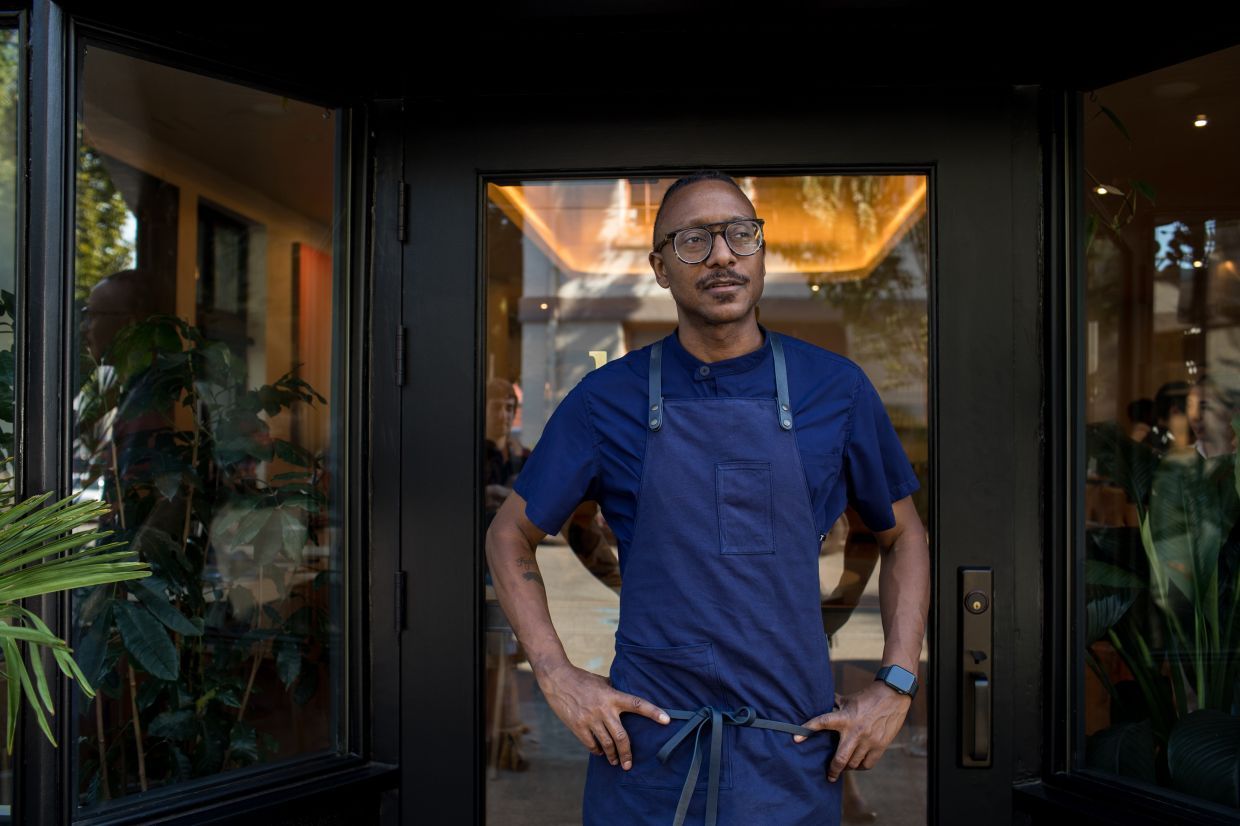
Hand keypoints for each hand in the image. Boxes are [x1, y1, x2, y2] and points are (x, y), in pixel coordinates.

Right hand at [538, 662, 669, 769]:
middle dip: (627, 754)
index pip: (638, 704)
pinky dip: (597, 750)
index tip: (667, 720)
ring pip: (606, 744)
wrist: (557, 679)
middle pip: (621, 737)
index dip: (653, 712)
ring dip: (612, 756)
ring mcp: (590, 719)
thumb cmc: (582, 679)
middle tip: (629, 765)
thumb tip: (628, 702)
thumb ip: (615, 692)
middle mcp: (604, 709)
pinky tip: (600, 752)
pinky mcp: (577, 726)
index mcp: (613, 696)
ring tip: (615, 761)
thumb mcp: (602, 682)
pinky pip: (591, 744)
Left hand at [793, 680, 911, 781]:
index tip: (796, 738)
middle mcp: (855, 731)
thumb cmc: (867, 697)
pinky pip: (867, 764)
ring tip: (844, 766)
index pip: (822, 722)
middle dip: (833, 770)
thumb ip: (833, 705)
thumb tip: (818, 703)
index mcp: (845, 717)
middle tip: (829, 776)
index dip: (808, 729)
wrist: (893, 695)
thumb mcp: (847, 700)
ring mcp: (868, 740)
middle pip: (840, 758)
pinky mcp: (880, 746)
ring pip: (853, 763)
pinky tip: (857, 764)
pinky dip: (860, 766)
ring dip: (847, 767)